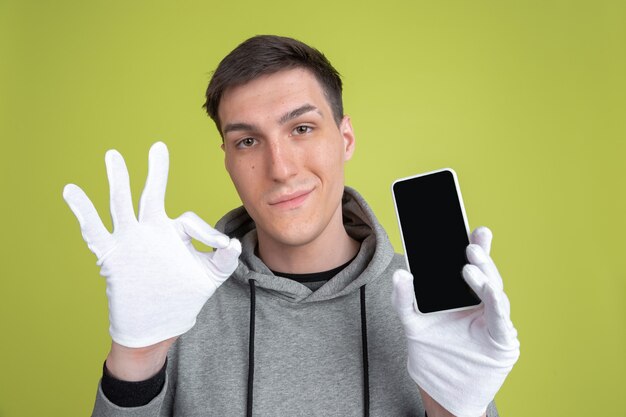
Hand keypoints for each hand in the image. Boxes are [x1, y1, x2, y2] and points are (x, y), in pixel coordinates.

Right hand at [63, 142, 240, 347]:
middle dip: (156, 172)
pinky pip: (95, 231)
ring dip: (119, 181)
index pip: (189, 220)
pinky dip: (83, 212)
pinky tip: (71, 191)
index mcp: (174, 232)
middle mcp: (151, 231)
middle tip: (159, 147)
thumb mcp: (210, 277)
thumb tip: (231, 244)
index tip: (221, 247)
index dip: (208, 234)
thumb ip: (223, 260)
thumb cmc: (183, 297)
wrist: (156, 325)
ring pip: (122, 205)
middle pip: (152, 195)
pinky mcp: (113, 255)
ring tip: (113, 155)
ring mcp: (130, 241)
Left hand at [392, 227, 519, 416]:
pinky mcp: (502, 342)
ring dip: (486, 277)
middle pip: (486, 275)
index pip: (471, 266)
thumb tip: (401, 273)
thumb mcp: (412, 323)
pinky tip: (487, 287)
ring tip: (470, 264)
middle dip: (481, 255)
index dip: (474, 246)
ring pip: (496, 293)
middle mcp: (482, 305)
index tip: (470, 228)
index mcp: (465, 296)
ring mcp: (494, 322)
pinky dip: (495, 303)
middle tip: (472, 239)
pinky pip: (501, 320)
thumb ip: (404, 300)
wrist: (445, 393)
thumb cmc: (433, 354)